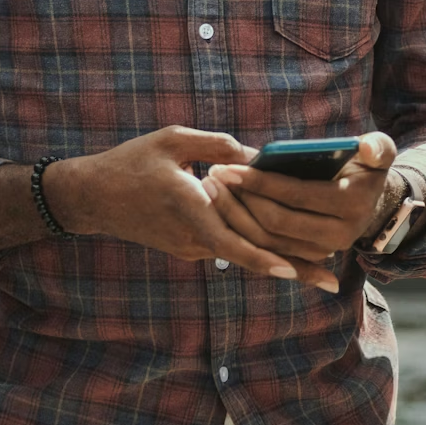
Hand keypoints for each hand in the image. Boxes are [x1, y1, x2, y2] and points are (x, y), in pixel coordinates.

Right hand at [45, 126, 339, 287]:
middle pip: (249, 257)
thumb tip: (256, 155)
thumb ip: (216, 144)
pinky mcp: (187, 248)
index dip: (262, 257)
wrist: (92, 197)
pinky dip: (255, 250)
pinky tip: (283, 252)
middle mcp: (192, 236)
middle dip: (293, 269)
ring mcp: (190, 247)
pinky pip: (227, 249)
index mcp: (190, 207)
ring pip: (241, 254)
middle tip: (333, 285)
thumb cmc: (131, 162)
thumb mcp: (172, 139)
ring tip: (319, 273)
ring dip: (279, 261)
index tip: (294, 271)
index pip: (231, 240)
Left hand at [203, 132, 401, 284]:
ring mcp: (322, 251)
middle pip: (276, 223)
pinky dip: (242, 230)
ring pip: (267, 241)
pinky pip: (267, 248)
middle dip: (240, 199)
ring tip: (211, 187)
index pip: (295, 195)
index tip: (227, 166)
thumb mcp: (379, 151)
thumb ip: (378, 146)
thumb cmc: (366, 165)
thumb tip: (366, 146)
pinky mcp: (307, 257)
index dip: (259, 182)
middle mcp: (339, 236)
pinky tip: (221, 207)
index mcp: (352, 206)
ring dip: (234, 215)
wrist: (372, 201)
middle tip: (212, 175)